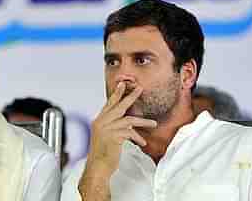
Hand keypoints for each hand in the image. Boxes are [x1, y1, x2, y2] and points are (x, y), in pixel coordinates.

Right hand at [78, 82, 156, 200]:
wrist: (97, 168)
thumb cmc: (102, 154)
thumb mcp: (104, 136)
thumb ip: (111, 126)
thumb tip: (124, 122)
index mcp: (98, 121)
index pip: (108, 104)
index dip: (116, 94)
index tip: (122, 85)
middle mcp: (101, 122)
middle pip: (118, 106)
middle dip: (130, 96)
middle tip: (139, 88)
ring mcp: (107, 129)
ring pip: (128, 120)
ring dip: (143, 122)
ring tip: (153, 124)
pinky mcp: (113, 137)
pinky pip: (130, 133)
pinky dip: (138, 137)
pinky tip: (143, 142)